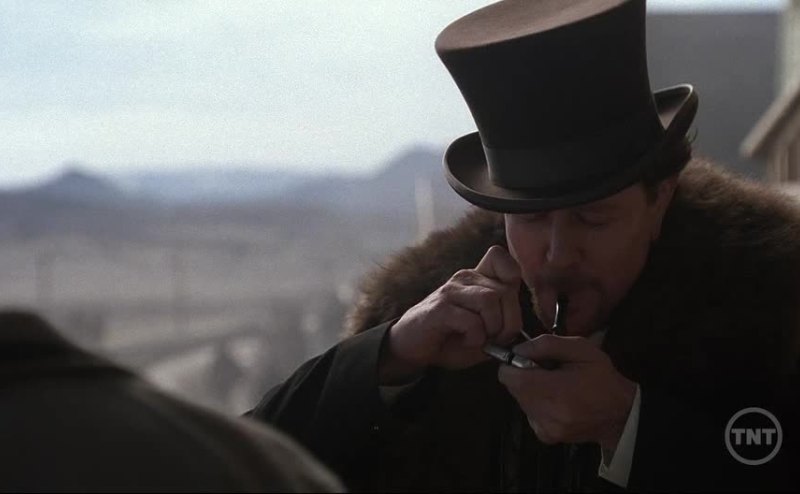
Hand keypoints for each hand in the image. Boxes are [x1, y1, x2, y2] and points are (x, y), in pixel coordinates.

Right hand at [378, 245, 522, 383]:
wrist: (411, 347)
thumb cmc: (449, 339)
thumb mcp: (483, 331)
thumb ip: (503, 324)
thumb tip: (519, 330)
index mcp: (476, 279)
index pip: (501, 259)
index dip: (513, 279)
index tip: (508, 307)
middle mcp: (464, 278)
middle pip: (505, 290)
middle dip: (509, 322)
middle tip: (497, 339)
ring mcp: (451, 291)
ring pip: (490, 300)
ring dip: (493, 328)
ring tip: (482, 340)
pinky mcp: (440, 308)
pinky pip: (471, 320)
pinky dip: (476, 337)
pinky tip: (467, 341)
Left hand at [497, 334, 635, 450]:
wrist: (621, 413)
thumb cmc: (601, 377)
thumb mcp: (580, 349)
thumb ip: (546, 345)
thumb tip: (518, 349)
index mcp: (554, 391)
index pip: (508, 376)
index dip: (513, 363)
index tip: (529, 359)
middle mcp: (545, 414)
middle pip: (513, 388)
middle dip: (524, 376)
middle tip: (547, 372)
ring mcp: (545, 428)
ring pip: (520, 401)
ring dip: (531, 391)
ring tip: (556, 386)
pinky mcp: (546, 436)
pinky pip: (530, 413)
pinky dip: (538, 405)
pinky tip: (558, 401)